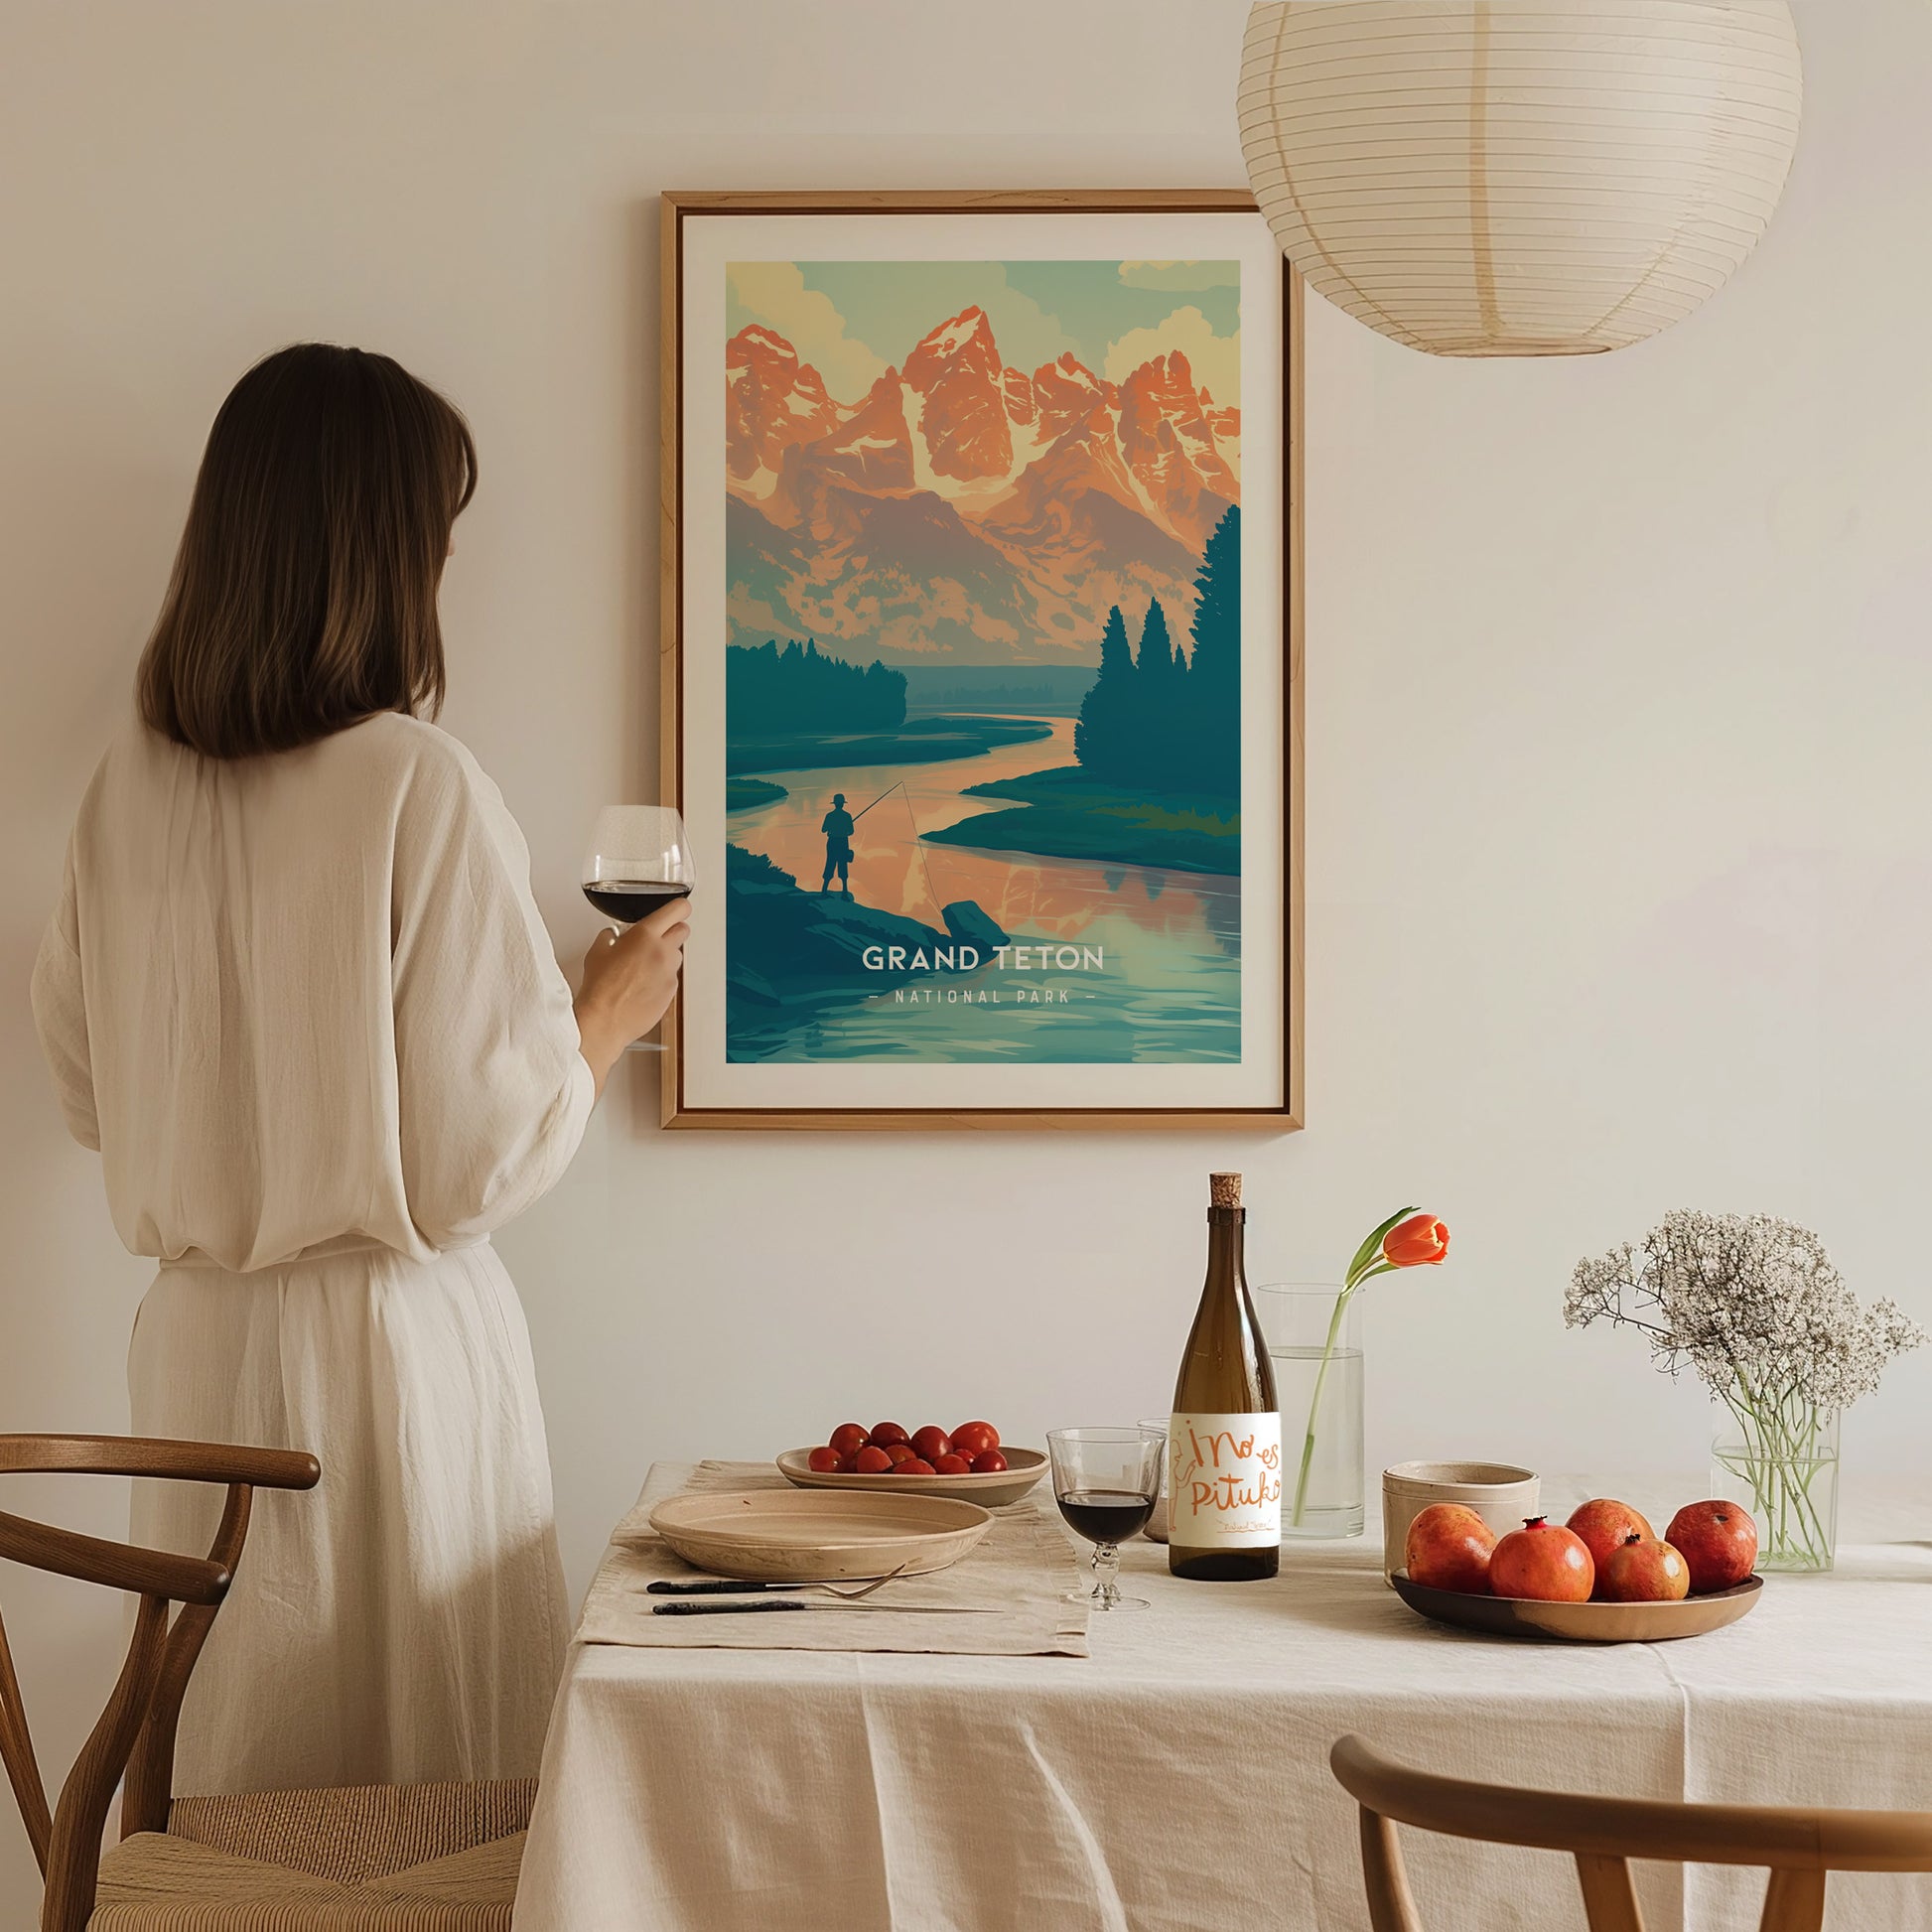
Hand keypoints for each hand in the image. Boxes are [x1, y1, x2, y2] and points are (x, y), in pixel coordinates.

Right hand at [574, 895, 689, 1094]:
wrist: (605, 1020)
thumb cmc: (600, 988)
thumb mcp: (597, 952)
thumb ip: (610, 937)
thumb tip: (613, 935)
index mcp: (645, 935)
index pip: (678, 909)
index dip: (679, 907)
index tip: (677, 909)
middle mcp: (663, 952)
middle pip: (683, 930)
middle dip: (672, 930)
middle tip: (657, 938)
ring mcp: (669, 973)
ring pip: (677, 956)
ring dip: (666, 956)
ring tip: (644, 966)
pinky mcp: (671, 992)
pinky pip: (672, 978)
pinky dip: (662, 978)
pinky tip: (643, 985)